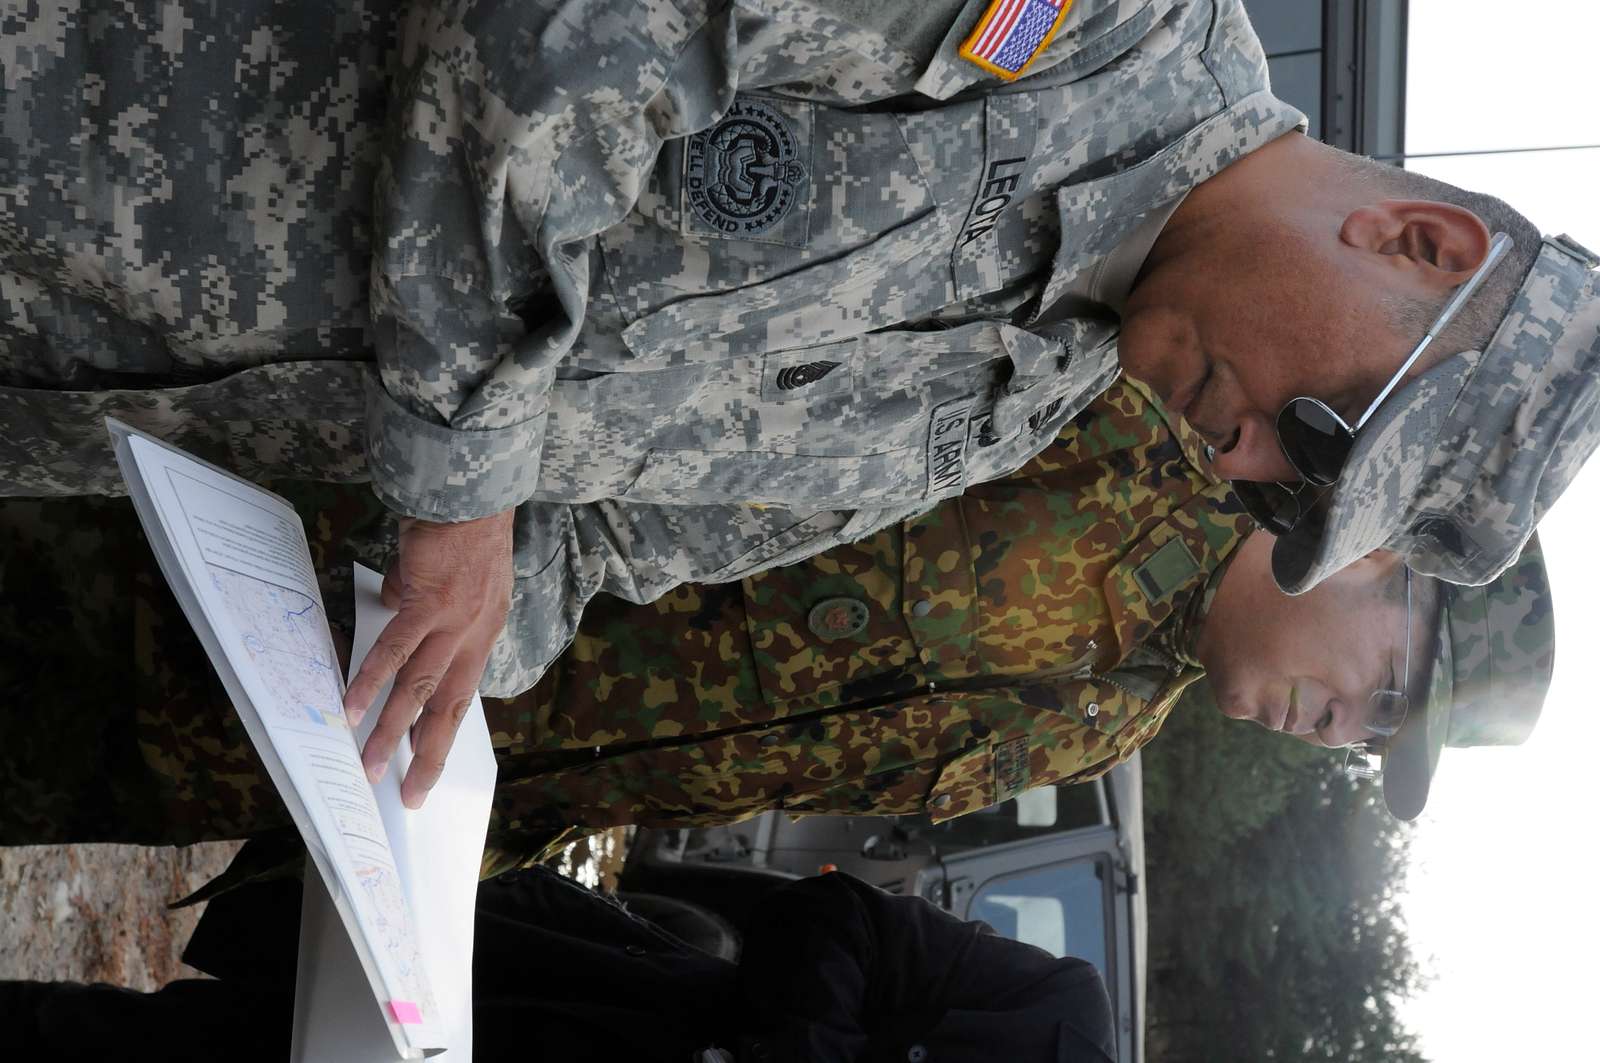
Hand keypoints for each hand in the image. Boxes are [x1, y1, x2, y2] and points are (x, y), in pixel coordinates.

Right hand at [344, 509, 513, 807]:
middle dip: (426, 755)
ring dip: (390, 731)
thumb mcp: (454, 577)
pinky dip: (370, 681)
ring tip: (368, 764)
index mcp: (482, 633)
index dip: (441, 730)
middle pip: (448, 708)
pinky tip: (350, 706)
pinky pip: (395, 652)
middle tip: (411, 794)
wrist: (472, 493)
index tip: (423, 762)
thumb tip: (393, 612)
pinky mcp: (430, 605)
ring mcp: (454, 623)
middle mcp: (474, 636)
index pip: (460, 694)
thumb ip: (424, 603)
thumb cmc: (461, 528)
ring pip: (420, 691)